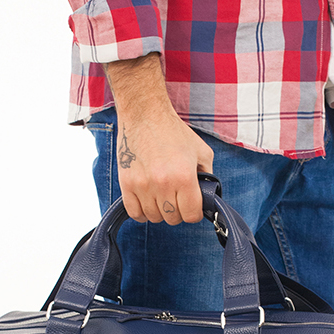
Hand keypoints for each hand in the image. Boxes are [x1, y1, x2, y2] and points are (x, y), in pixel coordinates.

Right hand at [115, 101, 214, 223]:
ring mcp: (143, 185)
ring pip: (153, 217)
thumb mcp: (201, 151)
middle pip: (172, 218)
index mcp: (184, 176)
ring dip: (159, 211)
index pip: (191, 214)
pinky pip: (134, 213)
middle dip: (177, 211)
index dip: (194, 212)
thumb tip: (206, 196)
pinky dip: (142, 212)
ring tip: (161, 196)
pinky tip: (147, 201)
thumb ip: (207, 176)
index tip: (191, 205)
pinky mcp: (126, 184)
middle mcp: (163, 183)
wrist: (144, 114)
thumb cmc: (174, 132)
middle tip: (176, 198)